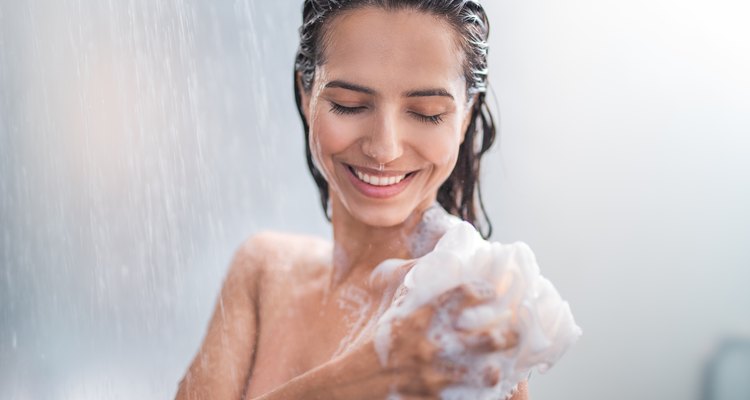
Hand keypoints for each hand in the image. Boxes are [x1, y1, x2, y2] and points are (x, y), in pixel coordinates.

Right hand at [365, 283, 517, 396]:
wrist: (351, 385)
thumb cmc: (373, 344)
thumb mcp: (389, 311)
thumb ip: (407, 286)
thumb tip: (429, 260)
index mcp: (418, 318)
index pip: (459, 295)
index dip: (481, 291)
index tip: (491, 292)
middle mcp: (429, 344)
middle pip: (484, 338)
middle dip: (506, 335)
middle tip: (514, 333)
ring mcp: (433, 374)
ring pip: (482, 373)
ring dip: (495, 370)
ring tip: (499, 368)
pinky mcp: (433, 398)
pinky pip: (466, 397)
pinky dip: (476, 394)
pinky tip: (482, 391)